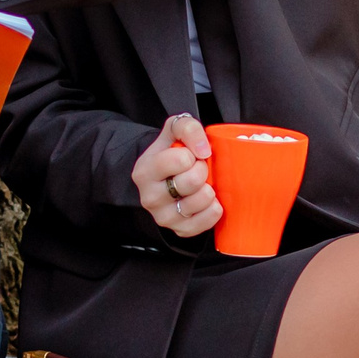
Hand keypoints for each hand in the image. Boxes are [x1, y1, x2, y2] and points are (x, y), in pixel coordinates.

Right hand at [132, 114, 217, 237]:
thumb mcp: (173, 132)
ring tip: (200, 184)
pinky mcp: (181, 230)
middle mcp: (150, 197)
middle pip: (193, 181)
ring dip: (209, 188)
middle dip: (202, 170)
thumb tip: (203, 149)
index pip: (181, 160)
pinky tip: (205, 200)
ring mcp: (164, 217)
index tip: (189, 155)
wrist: (165, 178)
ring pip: (203, 199)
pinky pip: (211, 217)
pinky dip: (214, 206)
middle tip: (197, 169)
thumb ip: (186, 127)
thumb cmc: (171, 153)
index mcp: (144, 171)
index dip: (192, 154)